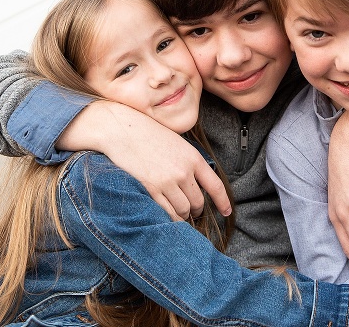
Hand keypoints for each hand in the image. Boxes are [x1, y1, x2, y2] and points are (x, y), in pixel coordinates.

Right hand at [59, 101, 231, 219]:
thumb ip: (188, 162)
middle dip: (196, 210)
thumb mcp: (177, 143)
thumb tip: (195, 183)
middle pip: (198, 202)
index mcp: (194, 158)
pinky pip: (166, 212)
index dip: (223, 202)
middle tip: (192, 212)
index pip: (216, 186)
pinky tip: (166, 216)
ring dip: (182, 216)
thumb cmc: (148, 134)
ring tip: (178, 214)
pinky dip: (168, 218)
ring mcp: (167, 182)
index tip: (227, 212)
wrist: (122, 130)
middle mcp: (184, 172)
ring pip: (183, 210)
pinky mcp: (151, 189)